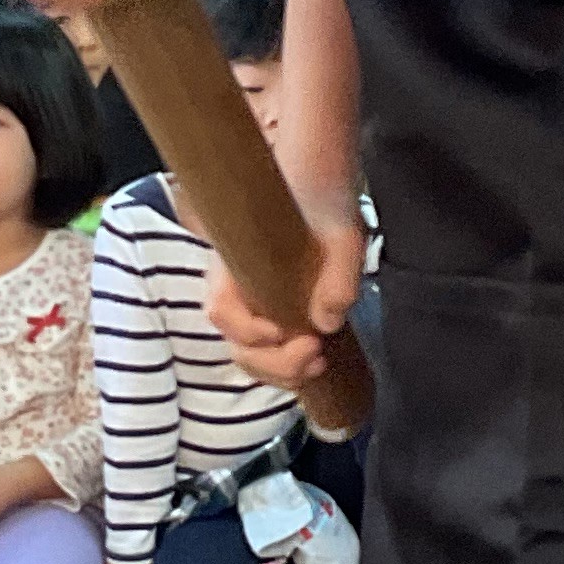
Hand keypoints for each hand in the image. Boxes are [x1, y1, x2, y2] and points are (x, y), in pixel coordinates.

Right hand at [205, 215, 365, 389]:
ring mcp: (253, 309)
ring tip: (319, 363)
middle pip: (236, 344)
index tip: (281, 331)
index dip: (246, 329)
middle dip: (273, 362)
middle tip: (314, 352)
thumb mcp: (342, 232)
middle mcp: (235, 291)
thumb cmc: (324, 205)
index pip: (221, 309)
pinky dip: (287, 368)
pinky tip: (318, 360)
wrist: (323, 191)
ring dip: (282, 372)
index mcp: (236, 265)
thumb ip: (338, 276)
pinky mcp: (273, 319)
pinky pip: (268, 355)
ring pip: (250, 357)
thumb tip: (326, 322)